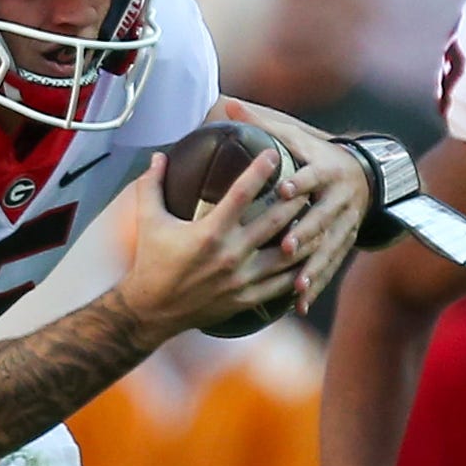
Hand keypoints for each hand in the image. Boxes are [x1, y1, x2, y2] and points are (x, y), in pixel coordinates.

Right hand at [116, 148, 305, 338]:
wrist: (152, 311)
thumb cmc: (151, 262)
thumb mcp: (147, 221)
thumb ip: (152, 186)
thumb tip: (158, 156)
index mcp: (209, 232)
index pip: (242, 194)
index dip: (260, 170)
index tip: (274, 154)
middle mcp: (230, 255)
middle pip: (275, 222)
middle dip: (295, 201)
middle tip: (308, 184)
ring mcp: (242, 279)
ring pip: (287, 255)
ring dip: (305, 236)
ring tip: (318, 219)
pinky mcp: (246, 298)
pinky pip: (282, 284)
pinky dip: (298, 270)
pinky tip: (309, 258)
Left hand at [227, 101, 374, 308]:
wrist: (365, 175)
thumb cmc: (317, 154)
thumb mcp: (297, 135)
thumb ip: (262, 122)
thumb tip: (225, 102)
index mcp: (326, 170)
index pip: (314, 176)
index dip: (301, 183)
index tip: (283, 190)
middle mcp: (339, 200)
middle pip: (322, 218)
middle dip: (306, 233)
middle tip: (285, 246)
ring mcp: (344, 226)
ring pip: (328, 249)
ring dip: (312, 267)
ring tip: (295, 285)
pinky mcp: (342, 245)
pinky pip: (328, 269)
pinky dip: (315, 286)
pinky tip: (299, 303)